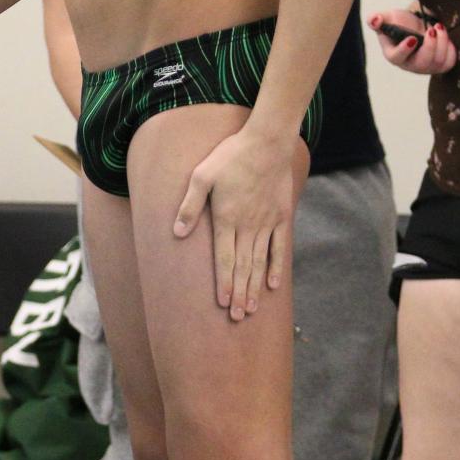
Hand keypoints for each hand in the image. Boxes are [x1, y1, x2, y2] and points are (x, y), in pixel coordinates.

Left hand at [172, 126, 296, 320]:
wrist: (268, 142)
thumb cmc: (231, 156)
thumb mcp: (202, 176)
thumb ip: (190, 205)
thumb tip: (177, 232)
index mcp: (227, 219)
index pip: (224, 259)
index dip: (223, 283)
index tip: (223, 303)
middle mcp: (248, 226)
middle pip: (242, 267)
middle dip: (239, 293)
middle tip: (236, 317)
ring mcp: (267, 223)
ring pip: (260, 262)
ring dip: (254, 287)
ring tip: (251, 309)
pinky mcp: (281, 217)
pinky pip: (279, 248)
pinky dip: (276, 267)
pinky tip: (273, 285)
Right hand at [368, 9, 456, 75]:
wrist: (419, 24)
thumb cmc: (402, 23)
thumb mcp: (388, 18)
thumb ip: (377, 19)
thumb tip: (375, 19)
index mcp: (393, 54)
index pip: (396, 57)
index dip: (404, 50)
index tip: (413, 38)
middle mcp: (410, 65)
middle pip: (422, 63)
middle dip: (430, 46)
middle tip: (432, 29)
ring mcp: (426, 67)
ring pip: (438, 62)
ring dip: (441, 42)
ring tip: (439, 26)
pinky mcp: (440, 66)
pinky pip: (449, 62)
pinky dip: (450, 48)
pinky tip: (445, 36)